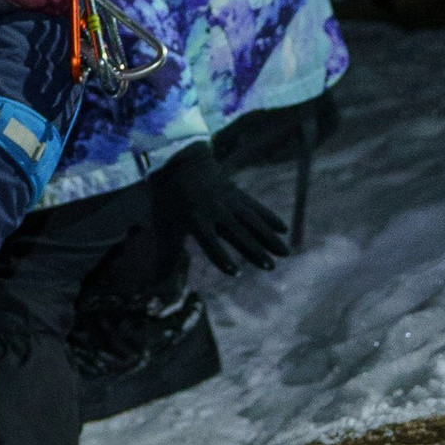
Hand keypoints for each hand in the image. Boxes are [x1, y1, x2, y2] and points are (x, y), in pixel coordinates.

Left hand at [166, 139, 288, 272]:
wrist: (181, 161)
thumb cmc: (170, 200)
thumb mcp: (165, 225)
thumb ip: (167, 254)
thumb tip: (159, 282)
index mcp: (195, 219)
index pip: (210, 242)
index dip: (221, 257)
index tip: (235, 273)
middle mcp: (215, 210)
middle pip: (238, 232)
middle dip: (254, 250)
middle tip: (270, 267)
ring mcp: (229, 201)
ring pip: (252, 221)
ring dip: (268, 237)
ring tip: (285, 253)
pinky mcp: (238, 194)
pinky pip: (256, 207)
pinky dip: (270, 218)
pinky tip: (284, 229)